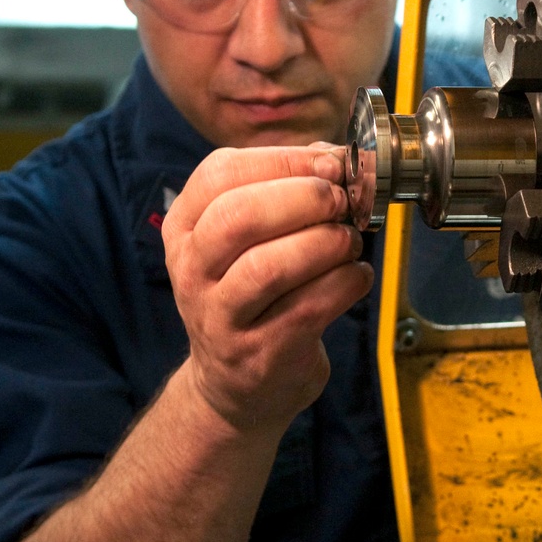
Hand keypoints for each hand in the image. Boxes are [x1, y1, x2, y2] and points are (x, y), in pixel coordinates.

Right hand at [162, 146, 372, 431]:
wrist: (234, 386)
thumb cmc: (249, 297)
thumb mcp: (244, 241)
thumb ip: (280, 192)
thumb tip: (332, 155)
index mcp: (184, 229)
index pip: (220, 174)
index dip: (282, 161)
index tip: (328, 162)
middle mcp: (192, 272)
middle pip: (239, 217)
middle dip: (303, 198)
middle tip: (340, 200)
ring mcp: (221, 318)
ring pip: (270, 266)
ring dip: (325, 243)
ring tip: (348, 242)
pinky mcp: (259, 355)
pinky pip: (307, 309)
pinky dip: (345, 284)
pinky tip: (356, 277)